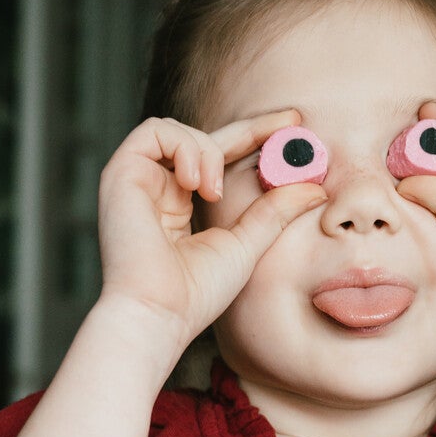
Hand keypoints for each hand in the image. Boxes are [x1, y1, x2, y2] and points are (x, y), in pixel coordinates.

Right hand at [95, 109, 325, 347]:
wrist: (159, 313)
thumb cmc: (196, 293)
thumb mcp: (246, 245)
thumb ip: (275, 212)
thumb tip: (315, 189)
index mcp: (182, 205)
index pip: (221, 158)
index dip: (256, 137)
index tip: (294, 125)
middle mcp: (159, 188)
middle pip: (205, 138)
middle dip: (250, 127)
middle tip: (291, 123)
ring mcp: (138, 180)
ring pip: (179, 130)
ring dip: (208, 151)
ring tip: (215, 192)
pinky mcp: (120, 173)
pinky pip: (154, 132)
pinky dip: (182, 148)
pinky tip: (193, 183)